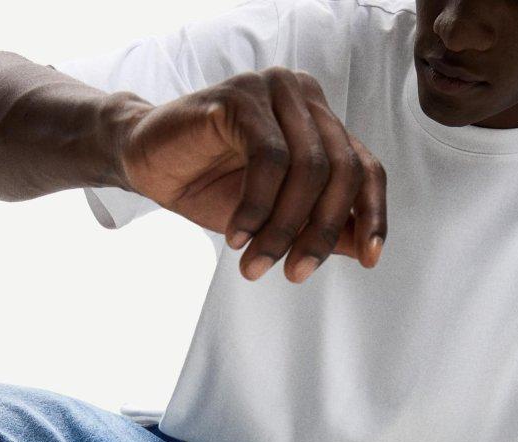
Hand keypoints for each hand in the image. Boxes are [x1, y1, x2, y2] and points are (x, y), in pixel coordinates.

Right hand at [118, 67, 386, 281]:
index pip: (364, 167)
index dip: (371, 214)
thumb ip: (316, 224)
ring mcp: (273, 91)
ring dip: (281, 228)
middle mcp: (303, 97)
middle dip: (320, 232)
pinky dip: (255, 207)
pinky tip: (236, 235)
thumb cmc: (209, 186)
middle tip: (293, 274)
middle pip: (340, 170)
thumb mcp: (272, 216)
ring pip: (306, 167)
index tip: (369, 260)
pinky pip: (267, 158)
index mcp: (319, 122)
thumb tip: (364, 249)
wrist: (146, 163)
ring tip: (254, 264)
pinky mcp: (240, 97)